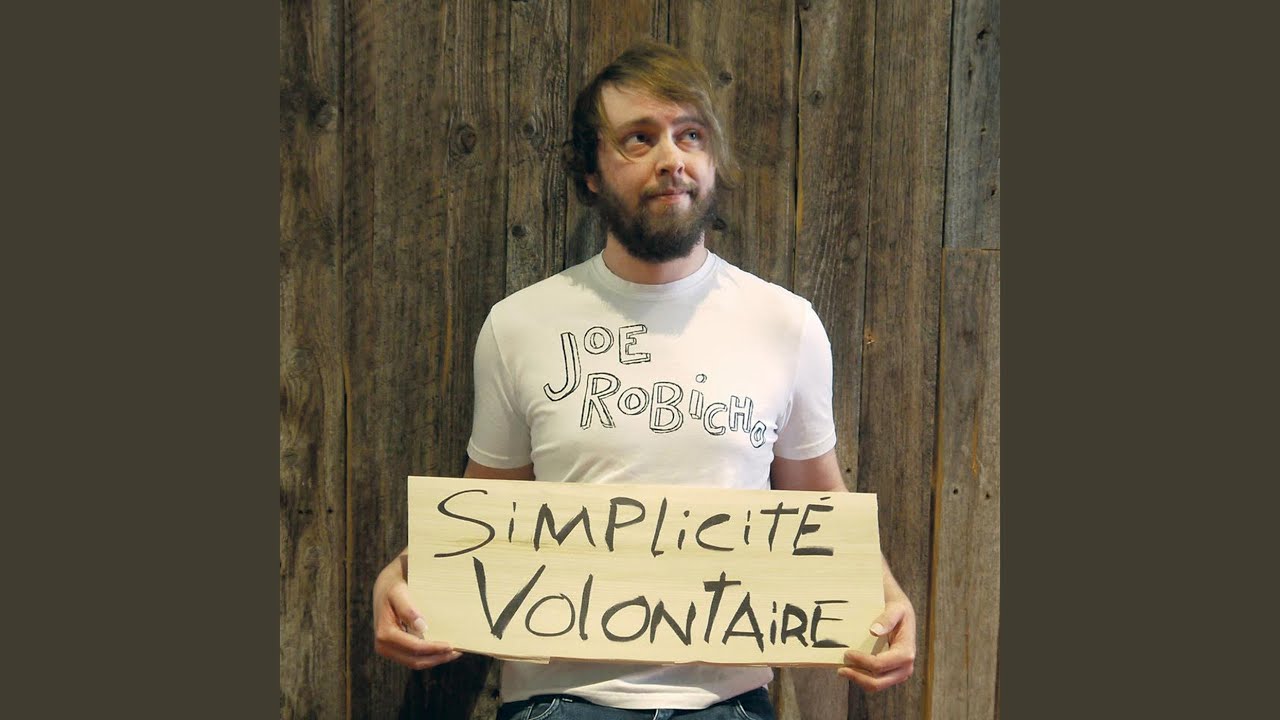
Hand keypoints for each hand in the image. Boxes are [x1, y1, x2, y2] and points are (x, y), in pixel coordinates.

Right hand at [373, 553, 463, 669]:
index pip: (413, 647)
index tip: (450, 645)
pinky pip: (413, 658)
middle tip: (457, 651)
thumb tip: (422, 627)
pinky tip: (442, 650)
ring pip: (415, 663)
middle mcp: (383, 646)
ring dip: (435, 659)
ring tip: (453, 652)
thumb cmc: (394, 588)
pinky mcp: (394, 650)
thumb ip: (408, 609)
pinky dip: (429, 656)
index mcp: (385, 633)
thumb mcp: (399, 592)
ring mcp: (388, 650)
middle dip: (437, 657)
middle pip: (415, 660)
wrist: (384, 588)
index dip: (433, 648)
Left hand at [838, 596, 915, 691]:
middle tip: (840, 669)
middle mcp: (906, 667)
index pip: (880, 665)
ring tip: (843, 670)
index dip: (862, 662)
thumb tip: (874, 631)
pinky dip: (862, 678)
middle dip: (857, 676)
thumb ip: (887, 618)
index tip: (847, 653)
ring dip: (858, 679)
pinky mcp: (893, 674)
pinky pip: (876, 682)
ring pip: (876, 685)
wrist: (903, 613)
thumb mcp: (895, 608)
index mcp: (906, 653)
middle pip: (878, 682)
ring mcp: (899, 673)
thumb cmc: (898, 609)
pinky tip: (851, 669)